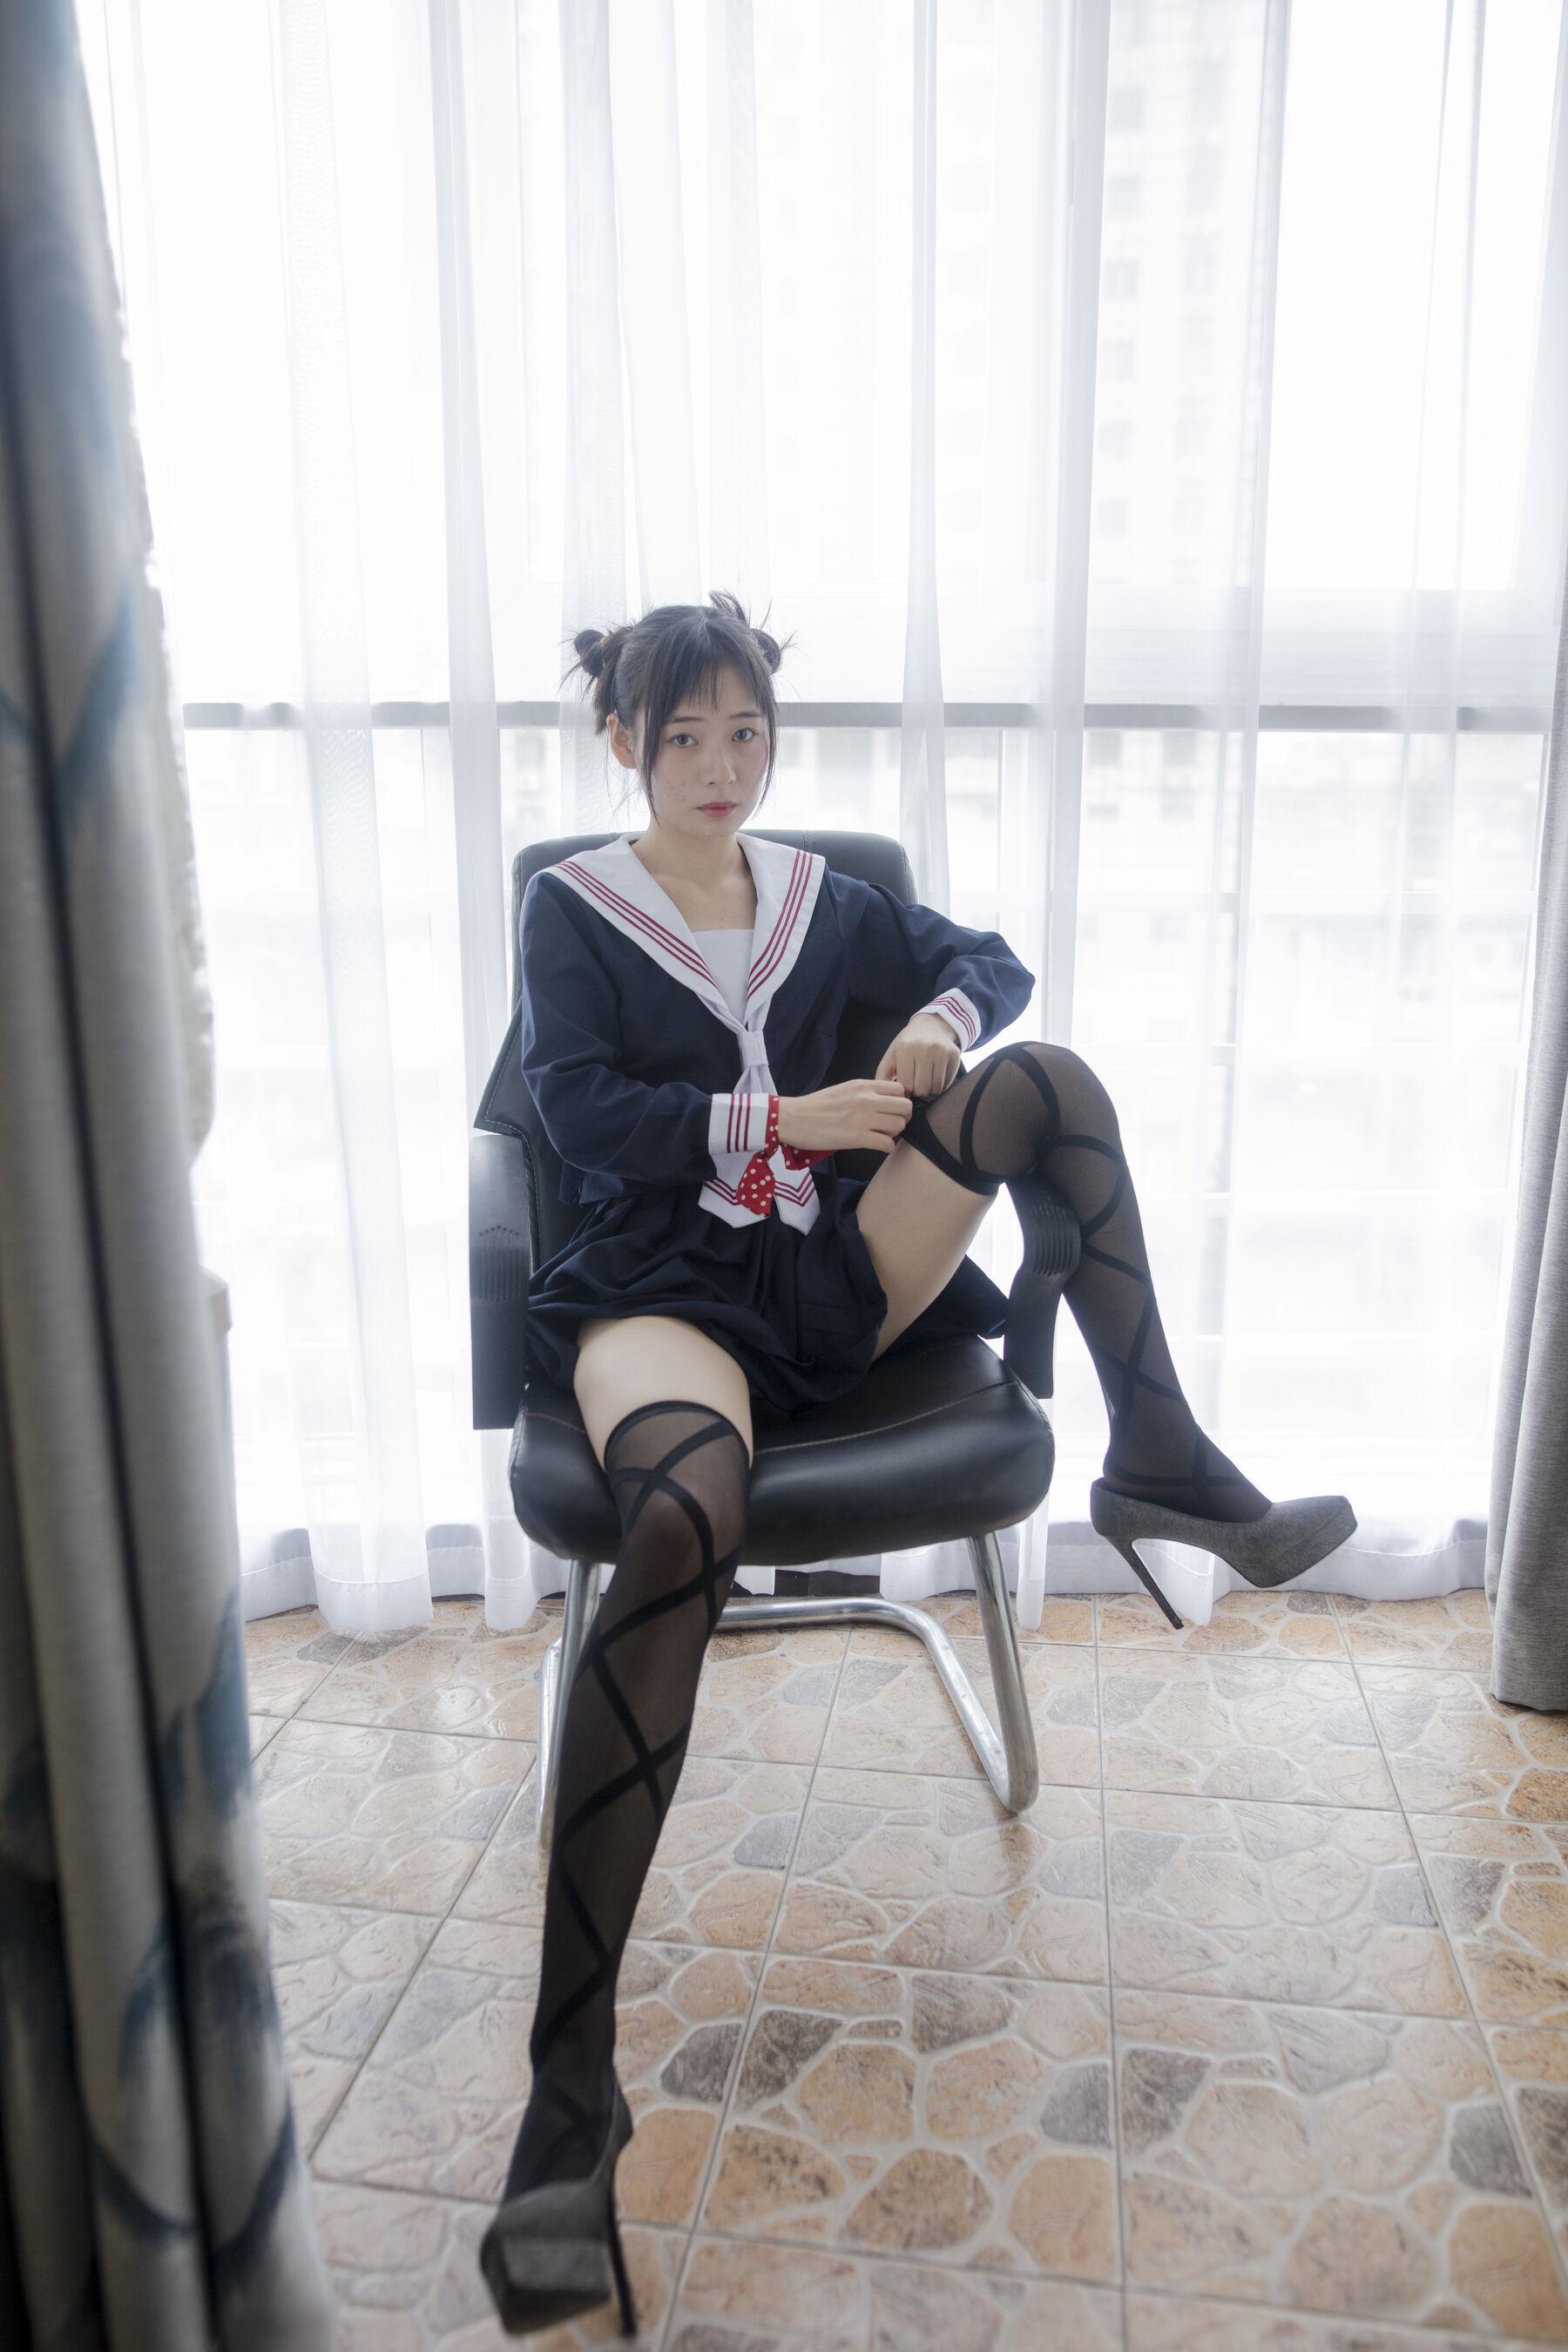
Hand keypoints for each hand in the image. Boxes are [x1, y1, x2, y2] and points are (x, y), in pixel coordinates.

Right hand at [776, 1078, 913, 1156]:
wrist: (793, 1119)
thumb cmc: (816, 1106)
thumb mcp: (844, 1089)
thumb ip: (865, 1092)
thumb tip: (885, 1100)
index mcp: (862, 1085)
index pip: (899, 1088)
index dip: (899, 1100)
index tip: (892, 1108)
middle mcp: (866, 1099)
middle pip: (905, 1107)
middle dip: (902, 1117)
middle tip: (891, 1124)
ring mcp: (863, 1118)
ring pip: (899, 1125)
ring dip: (894, 1133)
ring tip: (881, 1135)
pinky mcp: (857, 1138)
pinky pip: (887, 1144)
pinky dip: (885, 1147)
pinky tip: (876, 1145)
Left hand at [874, 1011, 960, 1097]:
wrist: (931, 1025)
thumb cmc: (908, 1043)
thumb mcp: (891, 1054)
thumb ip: (883, 1075)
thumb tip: (885, 1096)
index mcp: (905, 1048)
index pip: (906, 1086)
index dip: (906, 1090)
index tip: (906, 1084)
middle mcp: (925, 1048)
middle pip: (922, 1089)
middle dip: (918, 1090)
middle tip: (916, 1081)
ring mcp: (942, 1051)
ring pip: (936, 1088)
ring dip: (930, 1088)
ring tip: (925, 1078)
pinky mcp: (954, 1054)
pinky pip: (948, 1082)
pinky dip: (941, 1083)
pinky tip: (936, 1073)